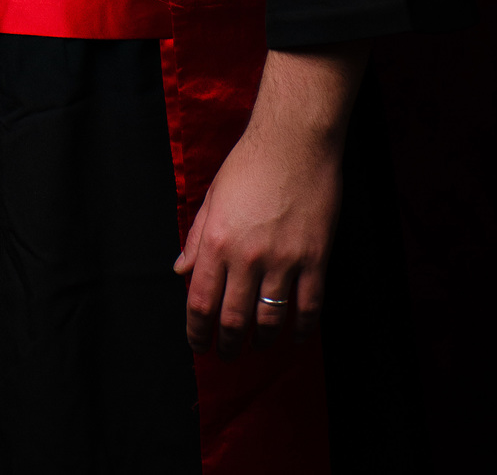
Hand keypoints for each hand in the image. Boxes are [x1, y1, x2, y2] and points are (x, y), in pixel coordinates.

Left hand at [173, 44, 366, 356]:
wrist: (294, 141)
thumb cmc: (249, 163)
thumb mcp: (213, 197)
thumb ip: (196, 238)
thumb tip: (180, 271)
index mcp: (216, 240)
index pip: (200, 302)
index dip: (197, 331)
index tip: (198, 343)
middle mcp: (247, 256)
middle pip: (234, 320)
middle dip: (228, 345)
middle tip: (228, 354)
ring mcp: (283, 260)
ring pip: (270, 320)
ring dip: (262, 341)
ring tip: (259, 346)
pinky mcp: (315, 259)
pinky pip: (308, 307)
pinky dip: (301, 329)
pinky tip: (295, 336)